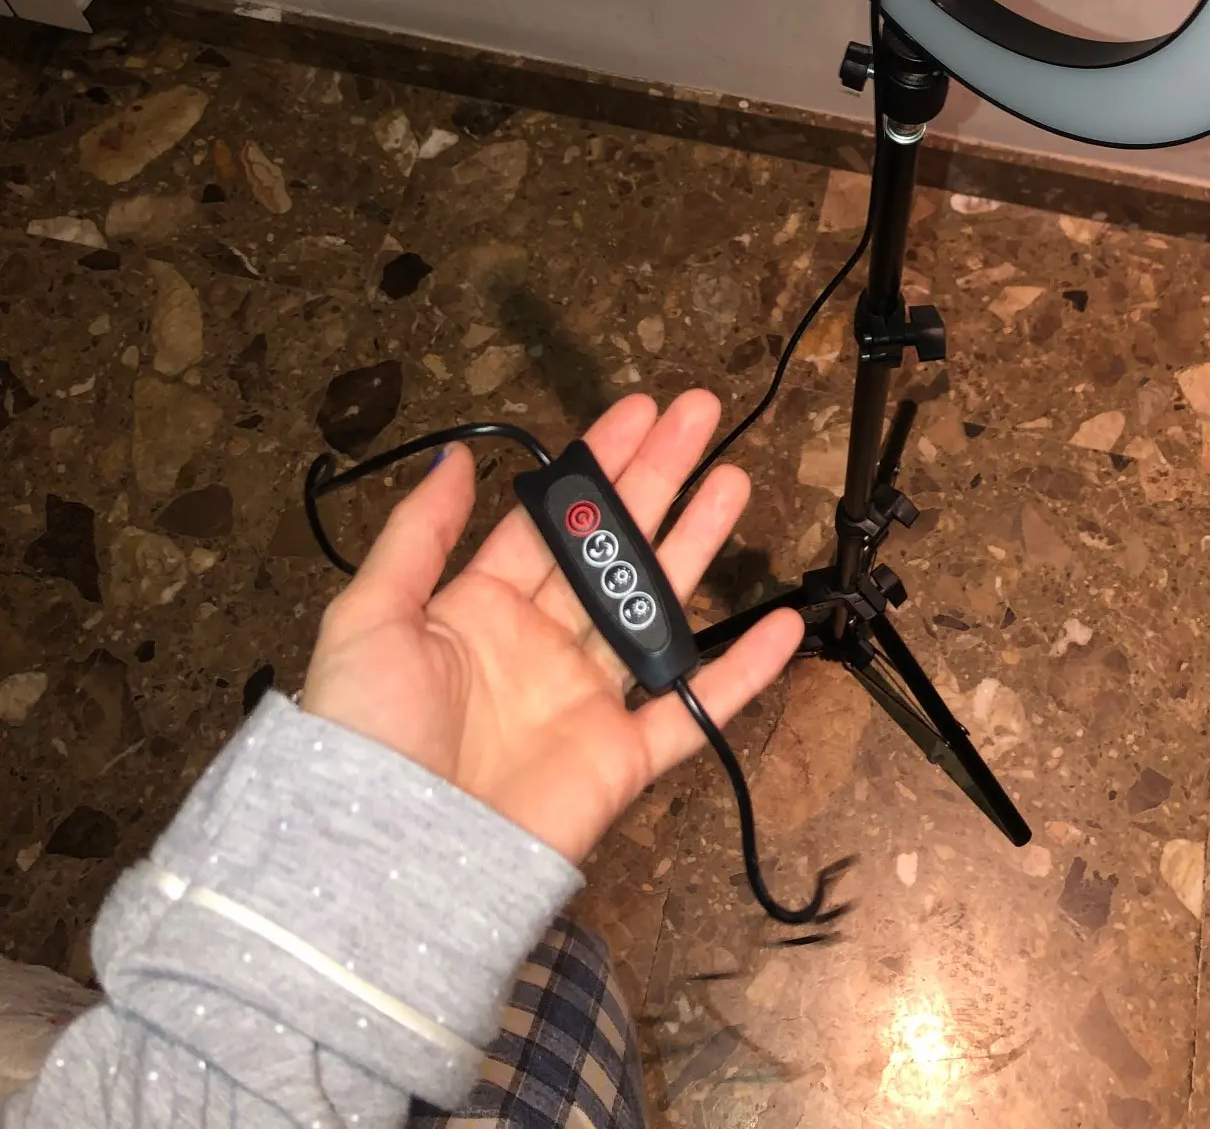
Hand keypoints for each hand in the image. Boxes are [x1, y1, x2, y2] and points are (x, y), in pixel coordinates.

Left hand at [301, 391, 801, 866]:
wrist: (389, 860)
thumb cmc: (368, 735)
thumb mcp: (370, 616)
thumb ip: (418, 535)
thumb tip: (457, 455)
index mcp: (479, 609)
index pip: (552, 521)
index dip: (598, 463)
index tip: (640, 409)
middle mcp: (539, 645)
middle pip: (613, 548)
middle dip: (658, 477)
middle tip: (701, 414)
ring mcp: (585, 700)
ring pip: (656, 607)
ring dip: (698, 544)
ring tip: (735, 480)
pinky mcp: (620, 760)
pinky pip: (692, 710)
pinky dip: (741, 673)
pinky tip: (781, 624)